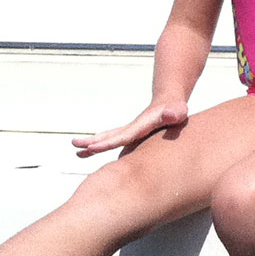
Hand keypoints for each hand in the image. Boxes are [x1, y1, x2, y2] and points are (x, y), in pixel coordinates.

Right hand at [72, 100, 190, 157]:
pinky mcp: (132, 135)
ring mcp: (130, 132)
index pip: (123, 136)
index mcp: (141, 126)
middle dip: (93, 142)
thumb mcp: (179, 111)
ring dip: (92, 144)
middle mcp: (132, 129)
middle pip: (110, 136)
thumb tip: (172, 114)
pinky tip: (88, 152)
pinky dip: (101, 146)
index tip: (93, 146)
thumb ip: (175, 113)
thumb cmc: (177, 110)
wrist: (170, 103)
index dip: (108, 142)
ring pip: (108, 138)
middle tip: (75, 144)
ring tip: (76, 151)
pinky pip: (114, 142)